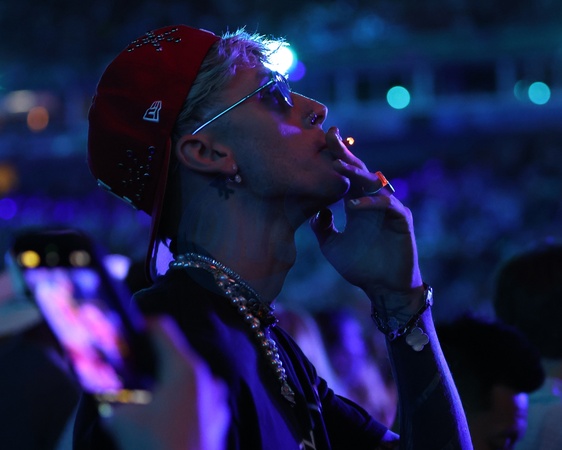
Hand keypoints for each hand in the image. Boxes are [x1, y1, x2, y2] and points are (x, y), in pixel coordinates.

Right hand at [102, 316, 228, 449]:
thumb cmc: (154, 446)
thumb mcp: (120, 420)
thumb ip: (111, 398)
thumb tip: (106, 391)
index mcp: (184, 368)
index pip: (162, 329)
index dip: (142, 324)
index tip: (126, 330)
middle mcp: (205, 375)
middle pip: (175, 352)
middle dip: (151, 355)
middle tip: (129, 362)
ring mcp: (216, 395)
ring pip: (187, 375)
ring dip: (166, 377)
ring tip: (145, 392)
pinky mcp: (219, 414)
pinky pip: (197, 394)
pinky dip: (180, 395)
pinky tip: (164, 413)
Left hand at [310, 127, 421, 295]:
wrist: (383, 288)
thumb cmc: (361, 267)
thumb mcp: (331, 246)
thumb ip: (322, 228)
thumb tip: (316, 210)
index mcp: (358, 204)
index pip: (346, 177)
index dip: (335, 158)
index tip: (319, 140)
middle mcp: (373, 202)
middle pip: (359, 172)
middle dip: (345, 154)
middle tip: (330, 136)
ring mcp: (389, 208)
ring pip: (372, 184)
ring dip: (355, 174)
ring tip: (337, 165)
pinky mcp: (401, 219)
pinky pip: (386, 206)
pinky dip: (370, 204)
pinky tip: (352, 206)